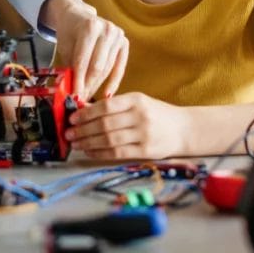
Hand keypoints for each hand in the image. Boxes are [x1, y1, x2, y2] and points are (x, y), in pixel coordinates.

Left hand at [42, 0, 127, 101]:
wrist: (77, 15)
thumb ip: (70, 68)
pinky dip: (113, 81)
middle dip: (88, 86)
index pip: (83, 61)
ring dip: (98, 85)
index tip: (75, 97)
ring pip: (108, 68)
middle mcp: (107, 29)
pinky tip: (107, 93)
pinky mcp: (124, 41)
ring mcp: (118, 34)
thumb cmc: (70, 33)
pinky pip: (120, 66)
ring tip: (89, 96)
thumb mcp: (65, 49)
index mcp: (89, 27)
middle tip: (82, 100)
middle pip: (97, 67)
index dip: (78, 82)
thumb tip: (73, 94)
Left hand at [65, 92, 186, 159]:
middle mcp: (140, 116)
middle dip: (83, 130)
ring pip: (109, 139)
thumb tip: (85, 111)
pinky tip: (90, 152)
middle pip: (105, 124)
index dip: (86, 113)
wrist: (184, 129)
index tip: (72, 118)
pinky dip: (100, 153)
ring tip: (76, 144)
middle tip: (69, 133)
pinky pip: (117, 153)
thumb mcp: (139, 103)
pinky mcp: (146, 151)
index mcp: (136, 100)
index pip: (106, 106)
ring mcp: (144, 134)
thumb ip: (115, 106)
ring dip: (88, 143)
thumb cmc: (157, 114)